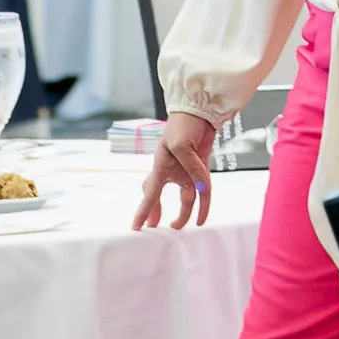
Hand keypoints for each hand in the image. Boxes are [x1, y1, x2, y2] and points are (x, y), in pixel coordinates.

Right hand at [133, 112, 216, 230]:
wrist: (199, 111)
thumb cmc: (183, 125)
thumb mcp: (181, 146)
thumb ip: (192, 169)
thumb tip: (202, 190)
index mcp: (160, 166)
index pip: (150, 194)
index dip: (143, 211)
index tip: (135, 227)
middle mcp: (172, 171)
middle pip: (161, 197)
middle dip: (155, 212)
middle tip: (152, 227)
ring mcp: (186, 171)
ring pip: (184, 198)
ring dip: (182, 213)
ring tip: (176, 226)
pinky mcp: (201, 168)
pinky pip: (203, 190)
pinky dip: (203, 204)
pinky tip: (201, 216)